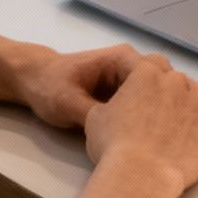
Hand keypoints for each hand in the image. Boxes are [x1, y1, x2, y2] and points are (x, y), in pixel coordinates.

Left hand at [12, 44, 151, 129]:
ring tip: (155, 138)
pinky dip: (146, 118)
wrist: (34, 81)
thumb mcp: (67, 103)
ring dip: (156, 114)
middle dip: (163, 108)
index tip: (159, 125)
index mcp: (122, 59)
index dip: (161, 99)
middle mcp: (132, 65)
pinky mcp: (125, 94)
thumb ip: (94, 115)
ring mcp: (130, 79)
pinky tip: (146, 137)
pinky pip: (143, 104)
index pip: (157, 74)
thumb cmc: (48, 86)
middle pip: (163, 84)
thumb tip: (119, 133)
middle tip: (159, 135)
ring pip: (155, 96)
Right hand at [83, 56, 197, 195]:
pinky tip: (183, 144)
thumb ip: (109, 102)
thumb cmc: (114, 144)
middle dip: (165, 91)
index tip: (136, 93)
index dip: (142, 77)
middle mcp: (179, 84)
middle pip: (175, 80)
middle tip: (151, 114)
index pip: (150, 62)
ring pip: (195, 99)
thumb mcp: (96, 116)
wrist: (142, 177)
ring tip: (169, 130)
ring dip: (184, 108)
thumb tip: (115, 107)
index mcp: (149, 73)